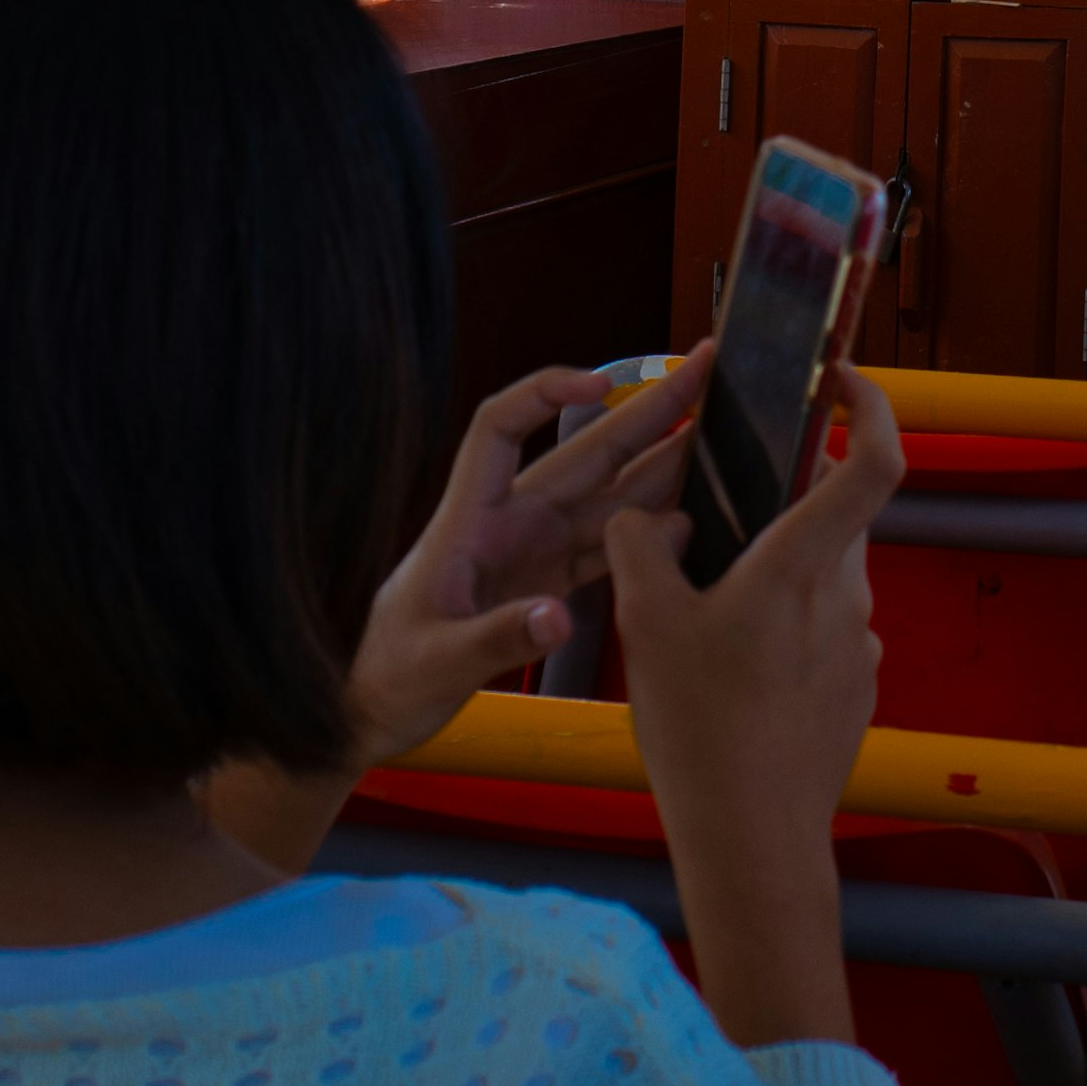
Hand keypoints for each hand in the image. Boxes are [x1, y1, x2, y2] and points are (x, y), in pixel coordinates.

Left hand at [211, 354, 698, 873]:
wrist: (369, 713)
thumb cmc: (385, 679)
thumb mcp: (436, 663)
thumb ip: (497, 639)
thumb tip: (559, 617)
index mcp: (468, 520)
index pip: (500, 427)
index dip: (545, 392)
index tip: (601, 382)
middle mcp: (505, 524)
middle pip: (581, 451)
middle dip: (643, 411)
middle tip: (702, 372)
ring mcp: (529, 553)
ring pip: (604, 496)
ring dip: (658, 465)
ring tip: (716, 436)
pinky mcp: (543, 586)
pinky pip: (603, 546)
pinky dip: (645, 533)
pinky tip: (689, 521)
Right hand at [603, 354, 904, 1049]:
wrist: (753, 841)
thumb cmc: (702, 732)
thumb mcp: (644, 626)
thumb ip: (638, 549)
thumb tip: (639, 518)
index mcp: (800, 565)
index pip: (875, 460)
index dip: (873, 404)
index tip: (844, 378)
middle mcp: (846, 596)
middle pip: (835, 514)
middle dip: (786, 499)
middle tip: (722, 514)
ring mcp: (858, 645)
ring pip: (825, 575)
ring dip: (778, 572)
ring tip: (709, 611)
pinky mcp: (856, 689)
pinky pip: (824, 630)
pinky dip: (786, 628)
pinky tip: (732, 671)